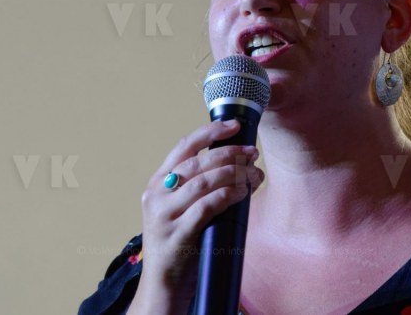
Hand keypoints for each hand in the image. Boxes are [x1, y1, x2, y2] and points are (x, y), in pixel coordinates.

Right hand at [127, 119, 263, 314]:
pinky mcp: (177, 233)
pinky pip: (207, 205)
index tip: (234, 125)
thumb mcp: (179, 210)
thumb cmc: (179, 245)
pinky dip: (228, 195)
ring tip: (254, 175)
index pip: (184, 146)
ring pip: (204, 181)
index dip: (211, 132)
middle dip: (230, 154)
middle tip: (253, 154)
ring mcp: (164, 214)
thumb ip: (197, 188)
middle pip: (198, 162)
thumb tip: (236, 164)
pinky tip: (243, 193)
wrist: (162, 286)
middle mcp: (156, 194)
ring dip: (235, 174)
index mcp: (157, 183)